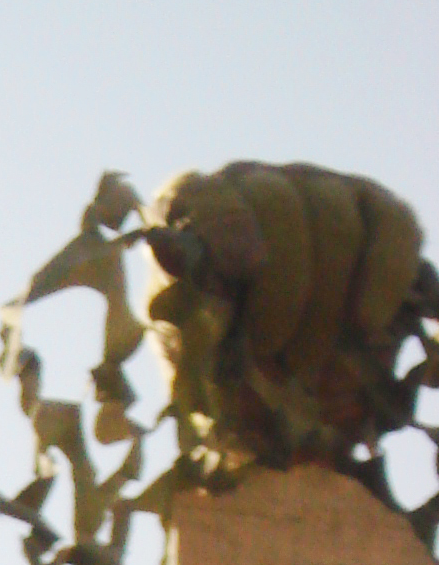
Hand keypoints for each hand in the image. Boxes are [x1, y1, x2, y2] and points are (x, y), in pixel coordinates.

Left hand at [144, 162, 423, 390]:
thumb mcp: (187, 340)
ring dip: (323, 300)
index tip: (244, 269)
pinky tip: (366, 323)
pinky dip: (384, 276)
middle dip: (280, 289)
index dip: (227, 225)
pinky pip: (391, 226)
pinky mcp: (374, 208)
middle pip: (278, 205)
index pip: (208, 196)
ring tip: (303, 362)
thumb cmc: (214, 358)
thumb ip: (180, 300)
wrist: (274, 383)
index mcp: (191, 207)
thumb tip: (172, 256)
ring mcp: (316, 187)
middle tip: (272, 355)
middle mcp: (253, 181)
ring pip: (333, 219)